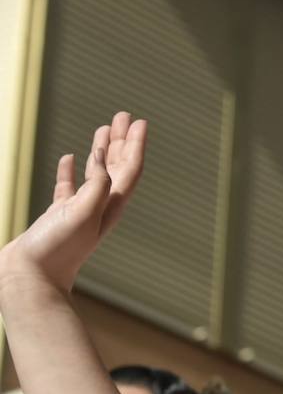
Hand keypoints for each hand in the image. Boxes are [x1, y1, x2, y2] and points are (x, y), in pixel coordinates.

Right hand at [0, 112, 145, 295]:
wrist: (31, 277)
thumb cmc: (57, 249)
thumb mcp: (82, 214)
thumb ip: (96, 185)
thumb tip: (102, 158)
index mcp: (110, 206)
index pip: (129, 170)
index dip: (136, 145)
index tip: (140, 122)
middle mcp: (99, 207)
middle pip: (117, 167)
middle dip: (122, 141)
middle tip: (124, 116)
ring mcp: (78, 211)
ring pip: (95, 174)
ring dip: (101, 150)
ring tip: (104, 129)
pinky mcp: (58, 215)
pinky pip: (68, 187)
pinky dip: (71, 170)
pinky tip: (69, 158)